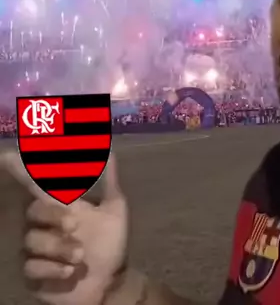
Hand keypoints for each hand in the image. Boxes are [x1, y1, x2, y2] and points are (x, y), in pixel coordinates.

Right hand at [0, 151, 127, 304]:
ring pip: (33, 240)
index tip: (8, 156)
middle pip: (34, 210)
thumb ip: (110, 183)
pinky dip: (52, 269)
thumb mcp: (114, 211)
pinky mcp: (32, 274)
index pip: (36, 185)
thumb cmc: (108, 244)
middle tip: (75, 225)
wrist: (109, 282)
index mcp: (60, 206)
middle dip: (53, 215)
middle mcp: (43, 225)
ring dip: (59, 247)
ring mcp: (35, 250)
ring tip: (81, 255)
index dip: (21, 170)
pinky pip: (31, 267)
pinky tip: (69, 271)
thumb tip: (110, 151)